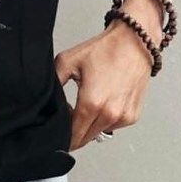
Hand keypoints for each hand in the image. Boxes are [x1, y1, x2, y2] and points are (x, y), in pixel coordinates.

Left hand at [55, 22, 152, 149]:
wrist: (134, 43)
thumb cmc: (105, 50)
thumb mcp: (68, 61)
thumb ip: (54, 83)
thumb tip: (46, 101)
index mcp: (92, 103)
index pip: (72, 136)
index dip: (62, 134)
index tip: (58, 128)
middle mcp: (110, 114)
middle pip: (85, 138)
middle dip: (74, 130)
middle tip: (71, 111)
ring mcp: (123, 117)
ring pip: (98, 133)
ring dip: (90, 125)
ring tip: (88, 103)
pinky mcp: (132, 116)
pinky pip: (112, 126)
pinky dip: (105, 119)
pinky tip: (103, 102)